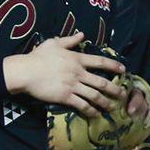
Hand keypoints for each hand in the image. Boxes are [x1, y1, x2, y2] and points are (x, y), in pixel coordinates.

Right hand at [5, 32, 124, 118]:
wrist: (26, 71)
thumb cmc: (38, 56)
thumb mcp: (54, 43)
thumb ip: (69, 40)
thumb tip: (82, 34)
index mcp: (76, 59)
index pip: (100, 61)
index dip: (113, 65)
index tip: (123, 69)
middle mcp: (78, 72)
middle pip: (101, 82)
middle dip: (115, 89)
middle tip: (123, 94)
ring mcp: (72, 85)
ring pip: (94, 95)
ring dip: (105, 102)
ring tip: (112, 107)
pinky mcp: (65, 97)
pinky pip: (82, 105)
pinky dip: (91, 111)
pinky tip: (96, 115)